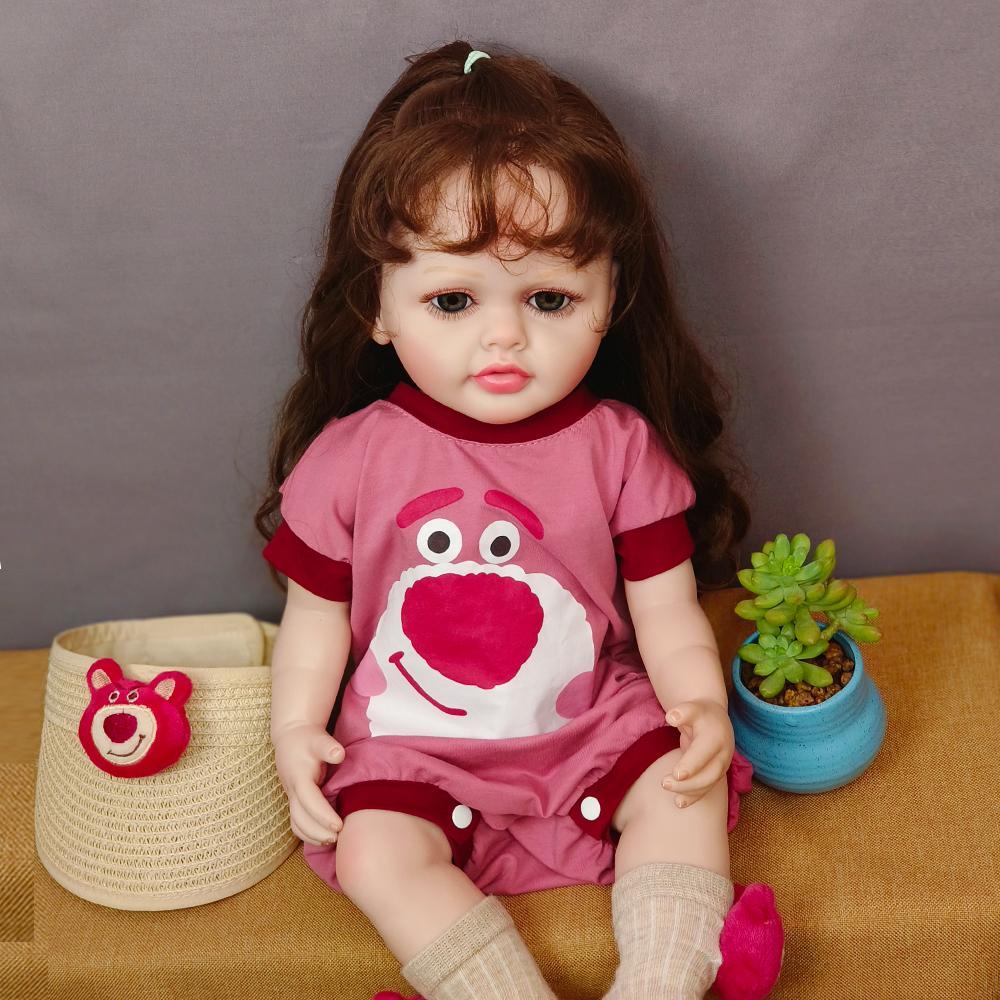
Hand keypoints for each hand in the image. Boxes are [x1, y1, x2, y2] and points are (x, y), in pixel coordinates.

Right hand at [272, 723, 345, 846]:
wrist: (290, 738)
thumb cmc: (308, 739)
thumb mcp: (319, 739)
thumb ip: (328, 747)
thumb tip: (339, 755)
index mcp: (299, 777)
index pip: (309, 801)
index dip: (323, 816)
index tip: (339, 825)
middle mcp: (292, 790)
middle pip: (300, 818)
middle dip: (318, 832)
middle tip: (338, 837)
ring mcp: (290, 797)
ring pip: (296, 824)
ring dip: (312, 836)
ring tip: (332, 841)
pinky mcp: (293, 801)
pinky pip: (296, 823)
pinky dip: (307, 834)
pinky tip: (322, 839)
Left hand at [662, 699, 734, 807]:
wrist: (715, 719)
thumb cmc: (699, 714)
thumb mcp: (691, 708)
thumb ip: (682, 712)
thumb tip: (670, 717)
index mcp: (716, 737)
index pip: (704, 754)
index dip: (692, 765)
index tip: (676, 774)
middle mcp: (723, 754)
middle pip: (709, 774)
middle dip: (688, 783)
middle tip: (664, 783)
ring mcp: (722, 766)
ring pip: (708, 784)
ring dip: (688, 791)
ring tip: (667, 788)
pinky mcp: (716, 774)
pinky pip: (706, 789)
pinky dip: (693, 797)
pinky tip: (678, 802)